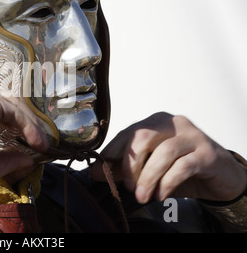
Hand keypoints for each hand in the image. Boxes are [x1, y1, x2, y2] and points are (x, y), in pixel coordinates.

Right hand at [0, 93, 47, 199]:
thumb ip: (8, 160)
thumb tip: (26, 159)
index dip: (17, 125)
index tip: (32, 144)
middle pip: (6, 105)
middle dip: (26, 122)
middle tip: (40, 141)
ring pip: (11, 105)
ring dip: (28, 123)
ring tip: (40, 142)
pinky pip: (12, 109)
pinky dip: (27, 124)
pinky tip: (35, 140)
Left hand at [91, 112, 246, 203]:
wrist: (221, 175)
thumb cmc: (183, 167)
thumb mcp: (150, 168)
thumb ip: (125, 168)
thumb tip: (97, 172)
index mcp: (155, 122)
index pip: (128, 132)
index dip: (111, 152)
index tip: (99, 172)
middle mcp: (173, 123)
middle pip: (143, 136)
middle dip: (130, 165)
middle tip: (127, 187)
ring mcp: (192, 136)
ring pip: (163, 152)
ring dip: (148, 177)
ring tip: (142, 196)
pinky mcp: (207, 153)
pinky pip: (183, 166)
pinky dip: (167, 183)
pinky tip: (160, 195)